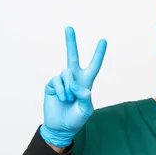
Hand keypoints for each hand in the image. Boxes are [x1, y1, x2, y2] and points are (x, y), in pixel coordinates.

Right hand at [39, 26, 106, 147]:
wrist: (60, 127)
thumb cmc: (76, 119)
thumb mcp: (86, 110)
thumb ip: (85, 97)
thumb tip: (77, 86)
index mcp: (86, 83)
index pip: (93, 66)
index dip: (98, 54)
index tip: (103, 41)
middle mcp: (74, 79)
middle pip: (72, 57)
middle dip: (70, 42)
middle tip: (69, 28)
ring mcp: (62, 82)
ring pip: (66, 73)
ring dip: (69, 88)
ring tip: (68, 100)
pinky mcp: (52, 85)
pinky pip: (57, 81)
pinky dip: (61, 91)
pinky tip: (61, 99)